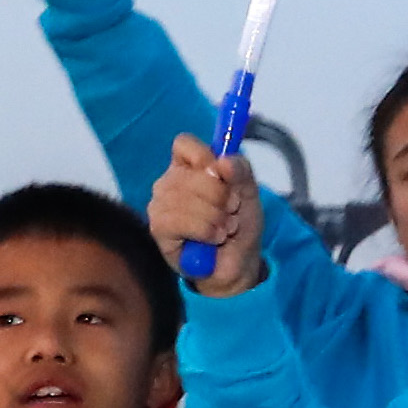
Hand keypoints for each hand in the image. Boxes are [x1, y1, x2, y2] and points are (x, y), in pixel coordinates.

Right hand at [147, 137, 267, 294]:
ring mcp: (160, 204)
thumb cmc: (239, 225)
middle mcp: (169, 182)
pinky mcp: (158, 228)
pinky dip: (204, 230)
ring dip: (215, 216)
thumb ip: (241, 170)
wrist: (238, 263)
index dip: (205, 155)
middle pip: (190, 173)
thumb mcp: (249, 193)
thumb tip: (223, 161)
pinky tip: (213, 238)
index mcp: (189, 167)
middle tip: (231, 211)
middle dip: (220, 195)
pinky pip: (177, 220)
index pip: (184, 144)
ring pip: (184, 198)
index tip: (224, 174)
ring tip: (224, 228)